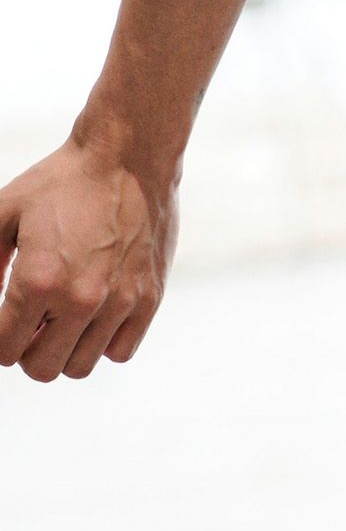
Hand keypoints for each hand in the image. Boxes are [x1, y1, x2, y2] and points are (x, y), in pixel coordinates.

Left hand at [0, 136, 178, 382]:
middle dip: (26, 353)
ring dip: (63, 350)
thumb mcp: (5, 211)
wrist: (127, 161)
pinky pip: (118, 352)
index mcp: (38, 279)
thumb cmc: (61, 182)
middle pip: (43, 369)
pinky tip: (92, 316)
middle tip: (28, 327)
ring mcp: (118, 306)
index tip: (1, 327)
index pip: (6, 347)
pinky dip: (100, 343)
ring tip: (60, 321)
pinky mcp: (147, 304)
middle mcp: (79, 301)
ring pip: (80, 366)